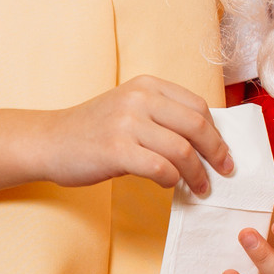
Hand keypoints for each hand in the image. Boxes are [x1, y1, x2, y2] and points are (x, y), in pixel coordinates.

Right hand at [34, 76, 233, 193]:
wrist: (50, 140)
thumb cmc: (95, 130)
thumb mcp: (130, 109)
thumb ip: (163, 116)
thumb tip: (208, 141)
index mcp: (147, 85)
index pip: (198, 106)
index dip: (216, 133)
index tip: (223, 152)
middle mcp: (139, 98)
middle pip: (197, 126)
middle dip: (217, 153)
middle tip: (224, 172)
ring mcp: (127, 122)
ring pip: (182, 150)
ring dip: (197, 174)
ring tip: (200, 188)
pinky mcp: (116, 149)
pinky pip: (160, 167)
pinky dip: (172, 179)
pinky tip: (170, 185)